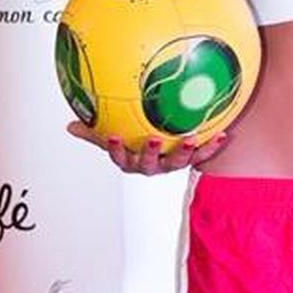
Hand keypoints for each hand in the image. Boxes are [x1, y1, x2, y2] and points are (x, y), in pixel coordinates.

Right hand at [66, 123, 230, 174]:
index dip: (116, 149)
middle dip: (151, 153)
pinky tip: (222, 133)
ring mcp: (173, 164)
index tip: (114, 136)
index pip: (120, 157)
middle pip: (149, 164)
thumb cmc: (136, 141)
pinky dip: (212, 146)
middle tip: (153, 139)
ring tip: (189, 137)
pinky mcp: (192, 160)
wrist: (169, 148)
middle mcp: (152, 166)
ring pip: (178, 162)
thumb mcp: (114, 136)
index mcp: (132, 160)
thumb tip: (69, 126)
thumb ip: (94, 132)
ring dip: (184, 151)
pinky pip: (203, 155)